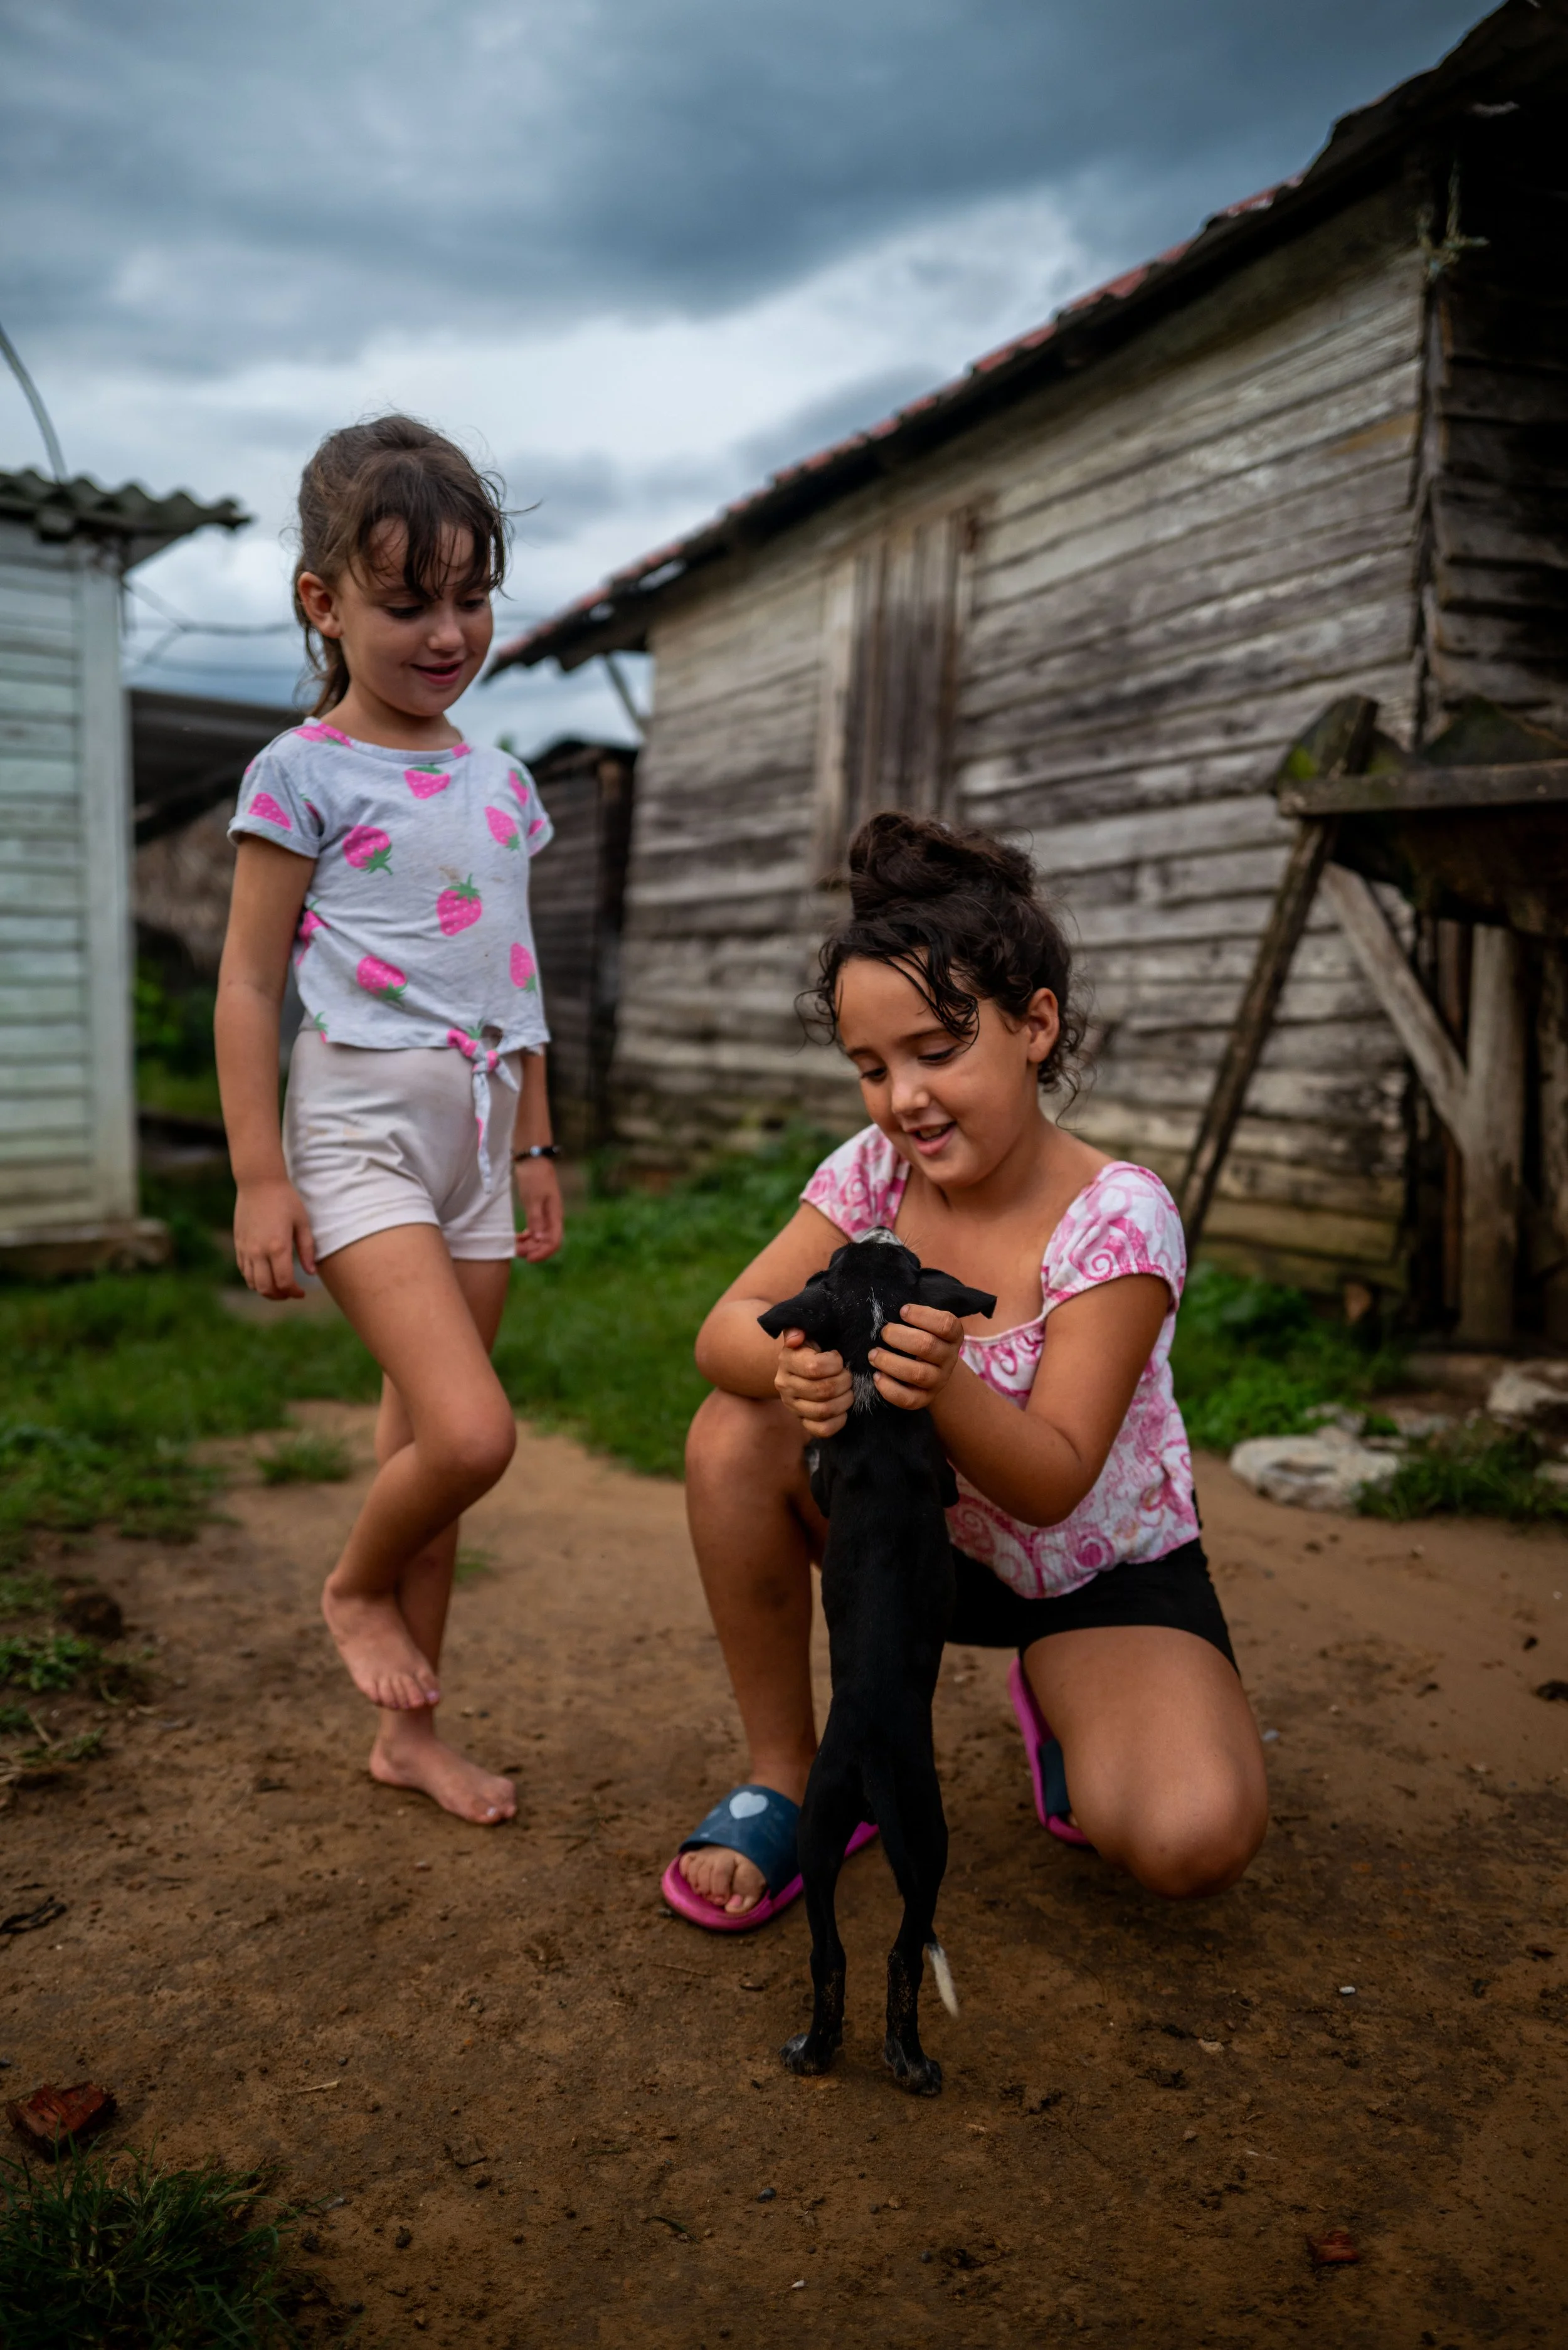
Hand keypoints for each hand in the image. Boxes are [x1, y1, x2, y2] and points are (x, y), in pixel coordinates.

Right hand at [234, 1178, 315, 1299]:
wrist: (258, 1182)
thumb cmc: (285, 1200)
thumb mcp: (303, 1223)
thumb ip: (307, 1250)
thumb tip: (311, 1273)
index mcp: (278, 1247)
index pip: (284, 1282)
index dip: (293, 1292)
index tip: (302, 1292)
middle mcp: (259, 1251)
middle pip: (266, 1288)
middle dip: (280, 1296)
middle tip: (290, 1292)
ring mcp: (246, 1248)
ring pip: (251, 1282)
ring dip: (265, 1290)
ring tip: (278, 1286)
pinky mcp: (238, 1244)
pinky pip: (243, 1270)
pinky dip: (253, 1279)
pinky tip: (265, 1274)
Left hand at [513, 1156, 563, 1262]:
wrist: (533, 1159)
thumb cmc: (534, 1177)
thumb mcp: (534, 1199)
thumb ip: (536, 1219)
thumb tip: (540, 1239)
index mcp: (555, 1215)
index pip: (554, 1242)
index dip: (543, 1253)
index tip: (528, 1258)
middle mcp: (553, 1218)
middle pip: (547, 1242)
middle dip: (533, 1250)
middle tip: (516, 1252)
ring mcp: (546, 1215)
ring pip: (540, 1237)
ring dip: (529, 1244)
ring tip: (515, 1246)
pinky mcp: (539, 1211)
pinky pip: (535, 1230)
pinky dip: (527, 1236)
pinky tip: (517, 1238)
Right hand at [774, 1327, 852, 1439]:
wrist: (803, 1367)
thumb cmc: (813, 1347)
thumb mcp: (808, 1332)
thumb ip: (800, 1327)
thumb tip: (796, 1336)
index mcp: (787, 1360)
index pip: (814, 1367)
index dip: (835, 1364)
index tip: (839, 1359)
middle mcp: (785, 1385)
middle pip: (823, 1391)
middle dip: (844, 1383)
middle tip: (849, 1376)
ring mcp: (792, 1406)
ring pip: (824, 1411)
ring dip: (845, 1401)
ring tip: (848, 1391)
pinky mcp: (802, 1421)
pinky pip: (822, 1430)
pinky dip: (838, 1421)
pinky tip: (843, 1410)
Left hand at [869, 1303, 966, 1411]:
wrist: (932, 1369)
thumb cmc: (921, 1335)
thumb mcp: (925, 1323)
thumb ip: (913, 1313)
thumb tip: (885, 1304)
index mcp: (953, 1335)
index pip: (946, 1324)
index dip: (922, 1316)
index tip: (902, 1311)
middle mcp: (949, 1358)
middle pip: (926, 1346)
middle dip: (898, 1337)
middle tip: (883, 1332)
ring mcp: (938, 1380)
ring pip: (917, 1374)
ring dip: (890, 1362)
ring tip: (873, 1355)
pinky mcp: (925, 1398)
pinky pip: (909, 1399)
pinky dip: (889, 1388)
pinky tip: (877, 1376)